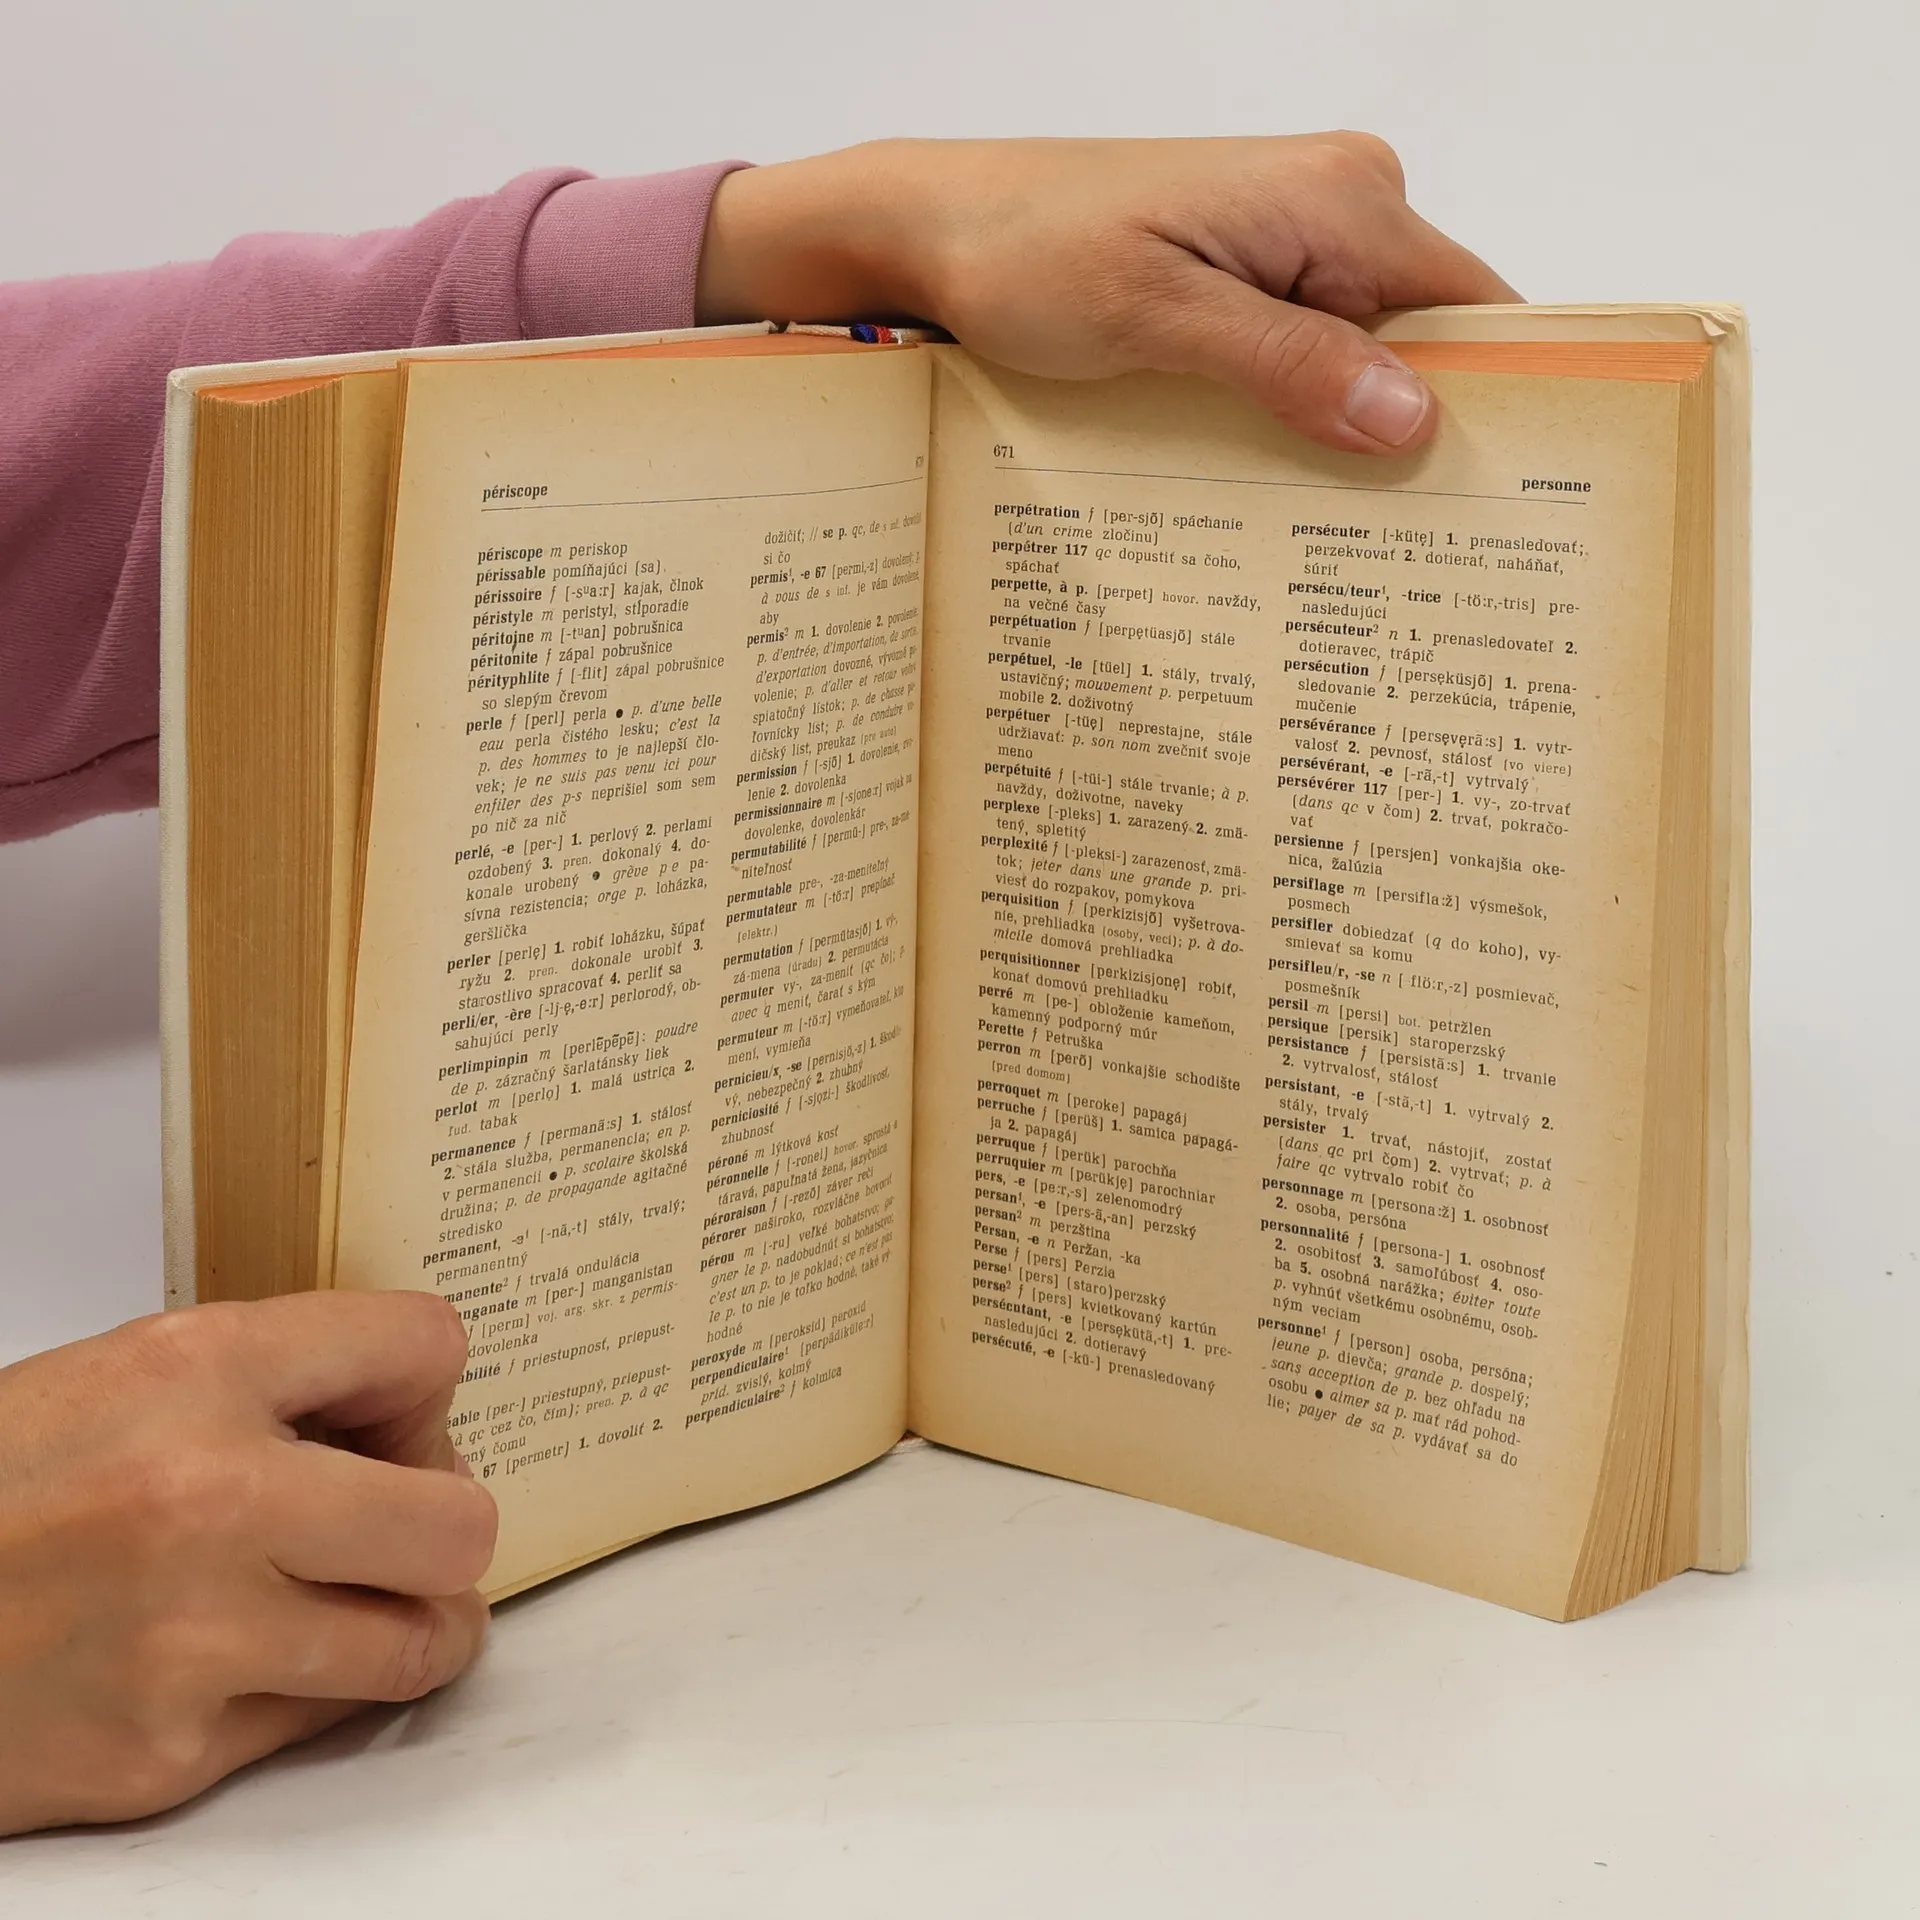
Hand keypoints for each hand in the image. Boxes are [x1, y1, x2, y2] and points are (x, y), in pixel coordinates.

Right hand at [0, 1292, 496, 1834]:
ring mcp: (191, 1641)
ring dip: (410, 1619)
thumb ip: (274, 1378)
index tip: (398, 1415)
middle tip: (400, 1522)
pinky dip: (307, 1690)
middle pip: (461, 1522)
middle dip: (444, 1521)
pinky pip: (322, 1719)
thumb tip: (414, 1415)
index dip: (424, 1385)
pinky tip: (246, 1654)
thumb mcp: (126, 1375)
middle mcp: (205, 1498)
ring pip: (422, 1641)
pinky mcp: (165, 1756)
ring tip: (360, 1597)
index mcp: (192, 1372)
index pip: (425, 1344)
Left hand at [696, 134, 1518, 454]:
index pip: (1473, 308)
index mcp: (1341, 196)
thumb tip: (1408, 417)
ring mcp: (1294, 236)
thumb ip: (1285, 362)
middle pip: (1426, 338)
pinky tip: (1278, 479)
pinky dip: (1301, 411)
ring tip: (1336, 531)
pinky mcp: (1250, 268)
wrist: (937, 226)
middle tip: (1402, 550)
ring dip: (1349, 433)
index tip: (1490, 508)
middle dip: (1416, 435)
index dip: (1496, 404)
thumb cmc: (1028, 252)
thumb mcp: (1157, 317)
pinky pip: (1311, 347)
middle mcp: (1338, 201)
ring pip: (1366, 353)